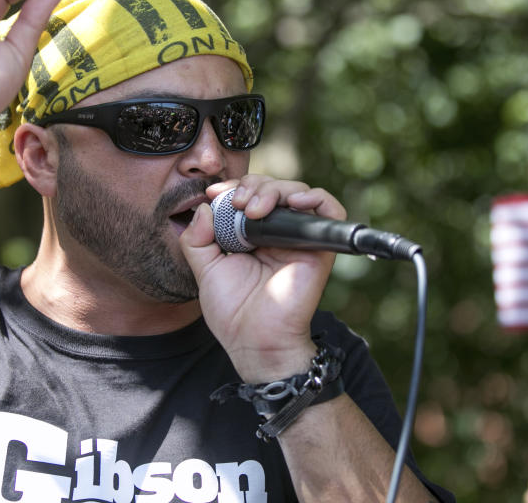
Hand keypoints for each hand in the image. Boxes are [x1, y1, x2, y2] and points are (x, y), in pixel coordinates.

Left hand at [179, 175, 345, 381]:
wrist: (253, 341)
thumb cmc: (232, 311)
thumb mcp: (204, 268)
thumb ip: (196, 238)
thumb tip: (204, 207)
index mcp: (251, 235)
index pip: (249, 194)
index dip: (233, 186)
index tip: (213, 192)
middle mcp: (276, 233)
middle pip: (272, 188)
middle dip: (252, 185)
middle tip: (237, 202)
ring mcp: (298, 239)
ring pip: (297, 192)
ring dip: (274, 189)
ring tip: (254, 208)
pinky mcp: (318, 248)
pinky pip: (331, 211)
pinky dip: (316, 198)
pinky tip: (292, 203)